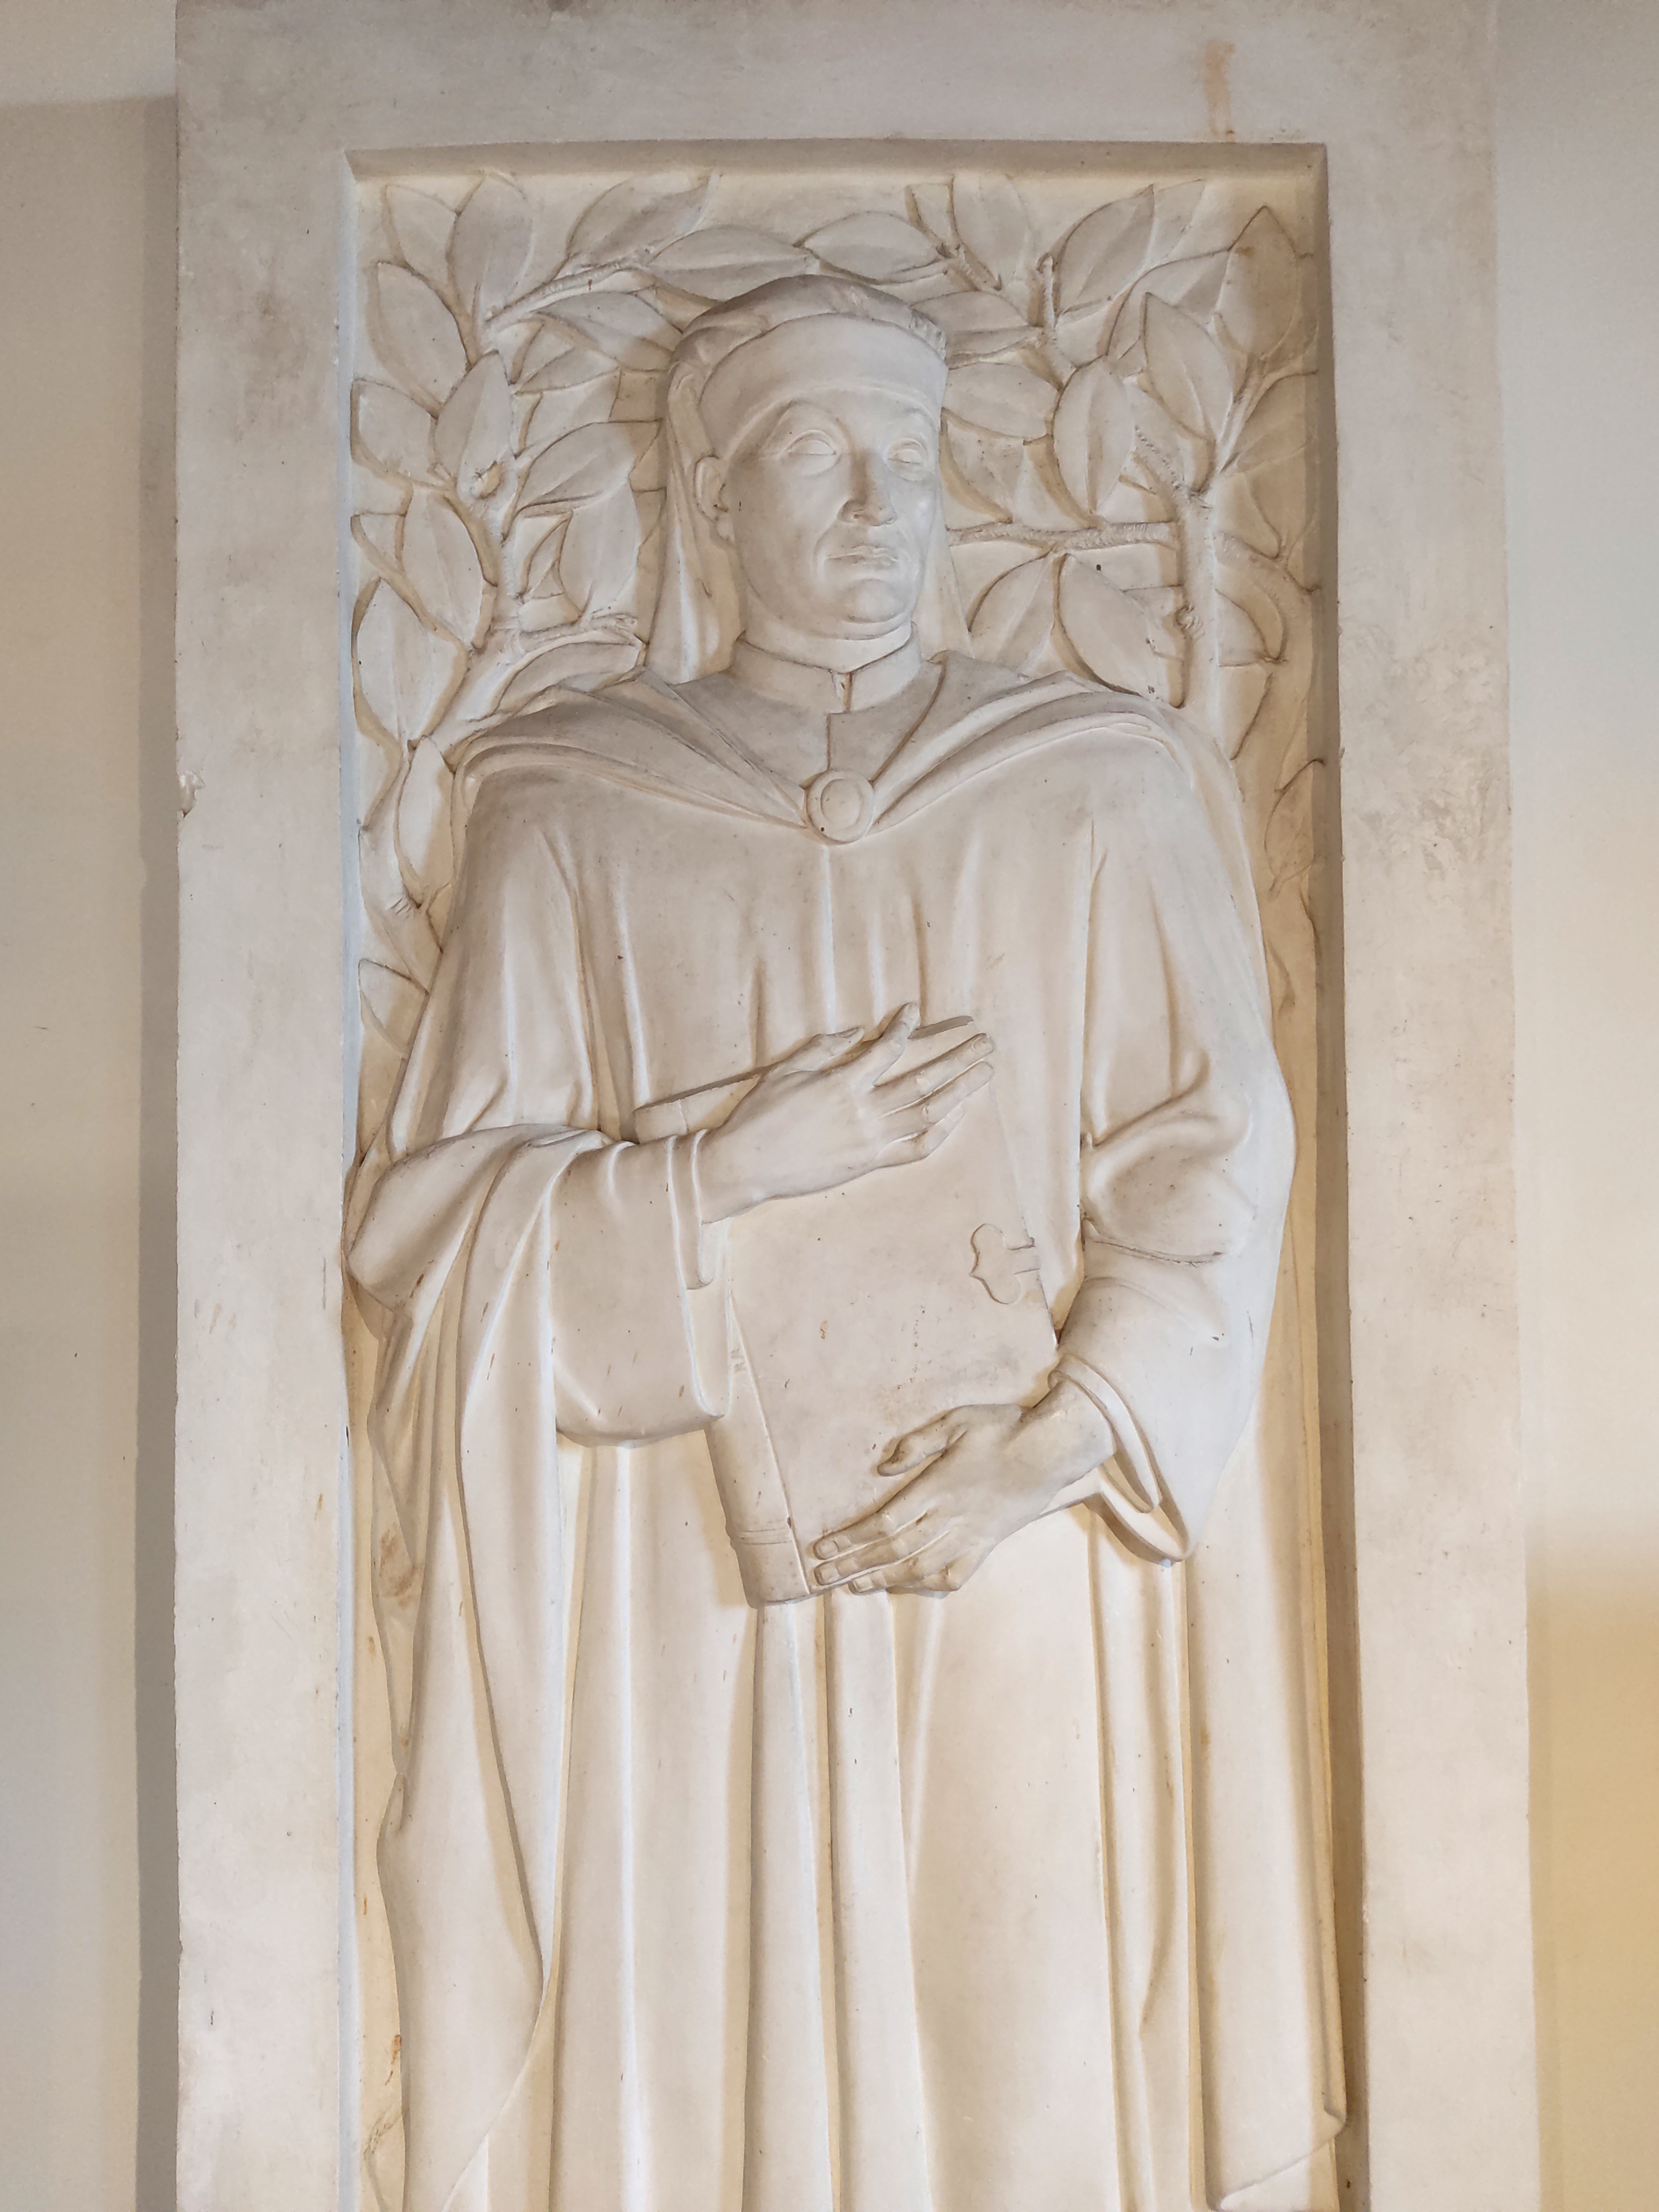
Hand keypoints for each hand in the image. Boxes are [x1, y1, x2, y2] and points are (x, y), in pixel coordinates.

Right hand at [696, 1004, 993, 1221]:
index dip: (906, 1025)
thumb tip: (859, 1030)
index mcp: (843, 1083)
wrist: (748, 1165)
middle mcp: (864, 1111)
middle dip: (960, 1058)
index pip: (888, 1047)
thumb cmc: (761, 1115)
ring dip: (961, 1092)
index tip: (915, 1009)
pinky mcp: (869, 1164)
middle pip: (924, 1080)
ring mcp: (871, 1140)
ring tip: (985, 1074)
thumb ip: (825, 1048)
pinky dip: (939, 1134)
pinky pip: (914, 1151)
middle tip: (986, 1042)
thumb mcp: (787, 1071)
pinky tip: (956, 1117)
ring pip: (929, 1113)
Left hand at [811, 1380, 1113, 1595]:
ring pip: (920, 1567)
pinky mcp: (989, 1544)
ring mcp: (970, 1535)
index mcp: (937, 1487)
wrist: (1052, 1451)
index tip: (822, 1548)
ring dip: (884, 1579)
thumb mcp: (957, 1421)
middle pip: (893, 1549)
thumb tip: (884, 1468)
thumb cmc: (1003, 1428)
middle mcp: (950, 1517)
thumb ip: (917, 1444)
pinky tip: (910, 1588)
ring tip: (854, 1587)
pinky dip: (929, 1585)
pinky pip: (956, 1574)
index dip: (850, 1538)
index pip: (884, 1521)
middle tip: (821, 1578)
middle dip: (854, 1565)